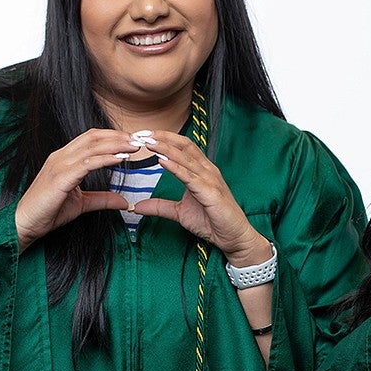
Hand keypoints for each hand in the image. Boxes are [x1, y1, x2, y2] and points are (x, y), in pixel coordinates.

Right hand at [15, 129, 139, 249]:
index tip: (132, 141)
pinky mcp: (61, 177)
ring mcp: (59, 165)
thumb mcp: (82, 203)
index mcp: (64, 158)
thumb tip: (124, 201)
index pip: (91, 139)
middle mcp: (61, 157)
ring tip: (134, 146)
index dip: (112, 137)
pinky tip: (120, 158)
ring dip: (116, 145)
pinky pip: (87, 163)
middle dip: (118, 137)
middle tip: (139, 139)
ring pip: (92, 147)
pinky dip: (105, 159)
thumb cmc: (48, 212)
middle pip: (93, 138)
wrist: (26, 223)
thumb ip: (102, 199)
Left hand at [130, 133, 269, 265]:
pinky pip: (190, 178)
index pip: (182, 147)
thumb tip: (137, 207)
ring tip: (148, 142)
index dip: (164, 139)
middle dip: (162, 138)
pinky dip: (175, 168)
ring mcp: (210, 180)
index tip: (144, 136)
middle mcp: (207, 171)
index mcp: (202, 171)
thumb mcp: (180, 212)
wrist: (233, 237)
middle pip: (184, 147)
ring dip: (165, 149)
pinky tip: (162, 161)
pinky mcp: (211, 193)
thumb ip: (160, 206)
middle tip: (142, 133)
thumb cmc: (212, 222)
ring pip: (186, 159)